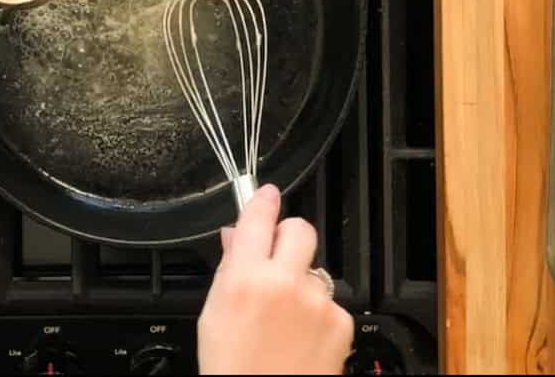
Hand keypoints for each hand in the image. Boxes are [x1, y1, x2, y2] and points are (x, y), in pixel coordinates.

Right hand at [197, 185, 353, 374]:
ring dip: (302, 283)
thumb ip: (229, 268)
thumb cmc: (232, 369)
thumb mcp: (214, 314)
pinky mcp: (340, 322)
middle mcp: (284, 283)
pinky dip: (318, 314)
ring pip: (315, 270)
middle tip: (279, 256)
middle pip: (300, 229)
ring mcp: (317, 301)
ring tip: (284, 319)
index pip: (258, 217)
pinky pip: (330, 303)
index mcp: (245, 278)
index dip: (263, 200)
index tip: (267, 194)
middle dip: (290, 236)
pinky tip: (301, 337)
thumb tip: (235, 236)